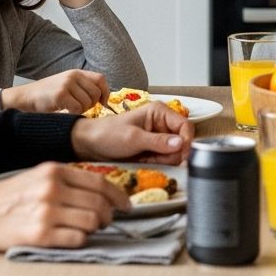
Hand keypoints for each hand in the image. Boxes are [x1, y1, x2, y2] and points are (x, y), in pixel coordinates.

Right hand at [0, 161, 126, 250]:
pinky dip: (81, 240)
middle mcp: (53, 189)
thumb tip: (101, 193)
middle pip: (100, 203)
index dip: (118, 196)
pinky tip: (72, 237)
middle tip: (105, 221)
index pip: (100, 183)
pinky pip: (77, 239)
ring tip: (87, 229)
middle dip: (108, 215)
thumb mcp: (38, 176)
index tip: (126, 205)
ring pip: (92, 221)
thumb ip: (67, 181)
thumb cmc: (10, 197)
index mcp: (55, 171)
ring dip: (95, 228)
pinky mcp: (40, 235)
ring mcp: (47, 212)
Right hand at [2, 69, 108, 113]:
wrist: (27, 97)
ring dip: (82, 110)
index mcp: (77, 72)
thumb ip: (83, 87)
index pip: (100, 79)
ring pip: (87, 102)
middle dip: (92, 104)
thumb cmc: (49, 94)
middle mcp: (73, 76)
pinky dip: (74, 113)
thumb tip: (103, 97)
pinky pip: (77, 108)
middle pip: (95, 92)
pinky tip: (66, 112)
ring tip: (71, 109)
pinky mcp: (60, 94)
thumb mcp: (67, 84)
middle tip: (82, 108)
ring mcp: (66, 84)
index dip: (105, 92)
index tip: (103, 102)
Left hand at [71, 102, 193, 165]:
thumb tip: (180, 144)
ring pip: (175, 151)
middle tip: (157, 158)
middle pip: (182, 140)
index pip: (185, 125)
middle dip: (173, 153)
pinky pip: (165, 158)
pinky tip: (145, 161)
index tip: (181, 155)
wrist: (89, 145)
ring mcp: (158, 136)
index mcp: (159, 112)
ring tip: (146, 159)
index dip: (186, 141)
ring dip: (165, 159)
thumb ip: (158, 141)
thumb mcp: (133, 138)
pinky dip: (159, 163)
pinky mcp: (153, 149)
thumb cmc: (108, 135)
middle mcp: (161, 123)